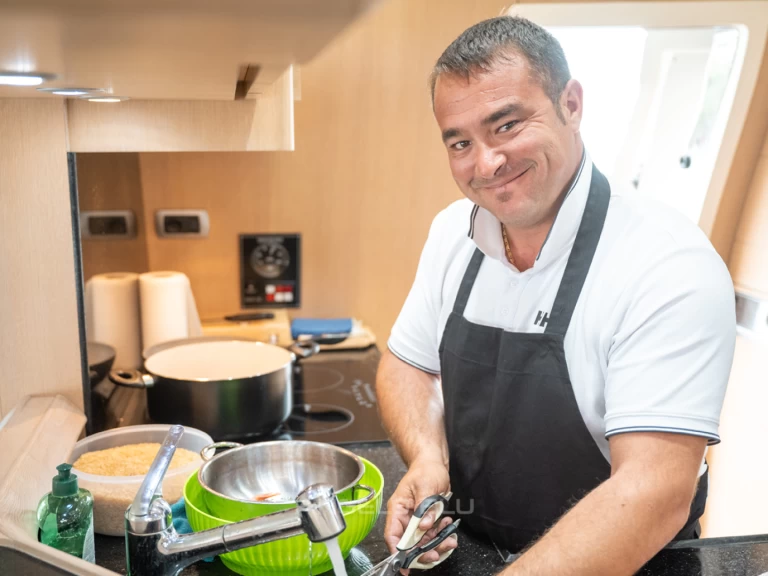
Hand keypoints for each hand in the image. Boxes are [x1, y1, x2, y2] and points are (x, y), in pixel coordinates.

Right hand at [384, 458, 457, 573]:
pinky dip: (441, 535)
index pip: (393, 535)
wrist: (434, 464)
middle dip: (422, 551)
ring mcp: (417, 520)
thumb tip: (424, 526)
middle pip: (409, 543)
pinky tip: (449, 528)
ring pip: (423, 541)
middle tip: (436, 554)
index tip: (406, 564)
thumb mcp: (425, 487)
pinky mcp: (427, 520)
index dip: (398, 551)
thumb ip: (424, 508)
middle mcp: (405, 517)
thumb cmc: (426, 470)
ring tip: (450, 541)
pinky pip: (433, 534)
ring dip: (436, 544)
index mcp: (398, 509)